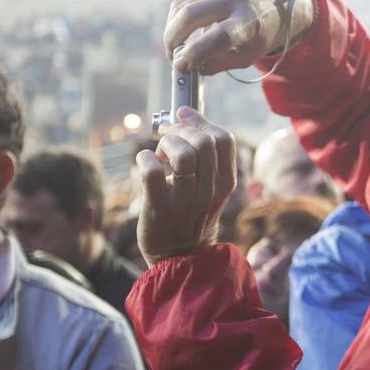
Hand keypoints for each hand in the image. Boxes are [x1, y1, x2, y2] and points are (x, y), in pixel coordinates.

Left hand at [136, 108, 237, 265]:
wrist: (178, 256)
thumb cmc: (189, 214)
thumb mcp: (209, 188)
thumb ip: (205, 157)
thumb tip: (185, 115)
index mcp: (224, 184)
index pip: (223, 139)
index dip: (200, 120)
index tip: (183, 114)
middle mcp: (209, 192)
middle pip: (204, 141)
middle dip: (180, 128)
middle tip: (166, 132)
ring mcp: (185, 201)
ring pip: (183, 153)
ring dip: (166, 142)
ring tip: (160, 152)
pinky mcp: (159, 208)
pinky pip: (152, 170)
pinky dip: (145, 158)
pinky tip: (145, 163)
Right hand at [164, 0, 314, 75]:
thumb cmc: (262, 32)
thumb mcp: (248, 55)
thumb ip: (218, 63)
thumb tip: (187, 67)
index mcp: (249, 22)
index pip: (216, 37)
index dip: (193, 53)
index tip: (180, 65)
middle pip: (189, 15)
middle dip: (172, 38)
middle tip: (171, 56)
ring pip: (181, 6)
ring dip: (171, 29)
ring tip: (174, 46)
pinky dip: (176, 17)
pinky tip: (179, 30)